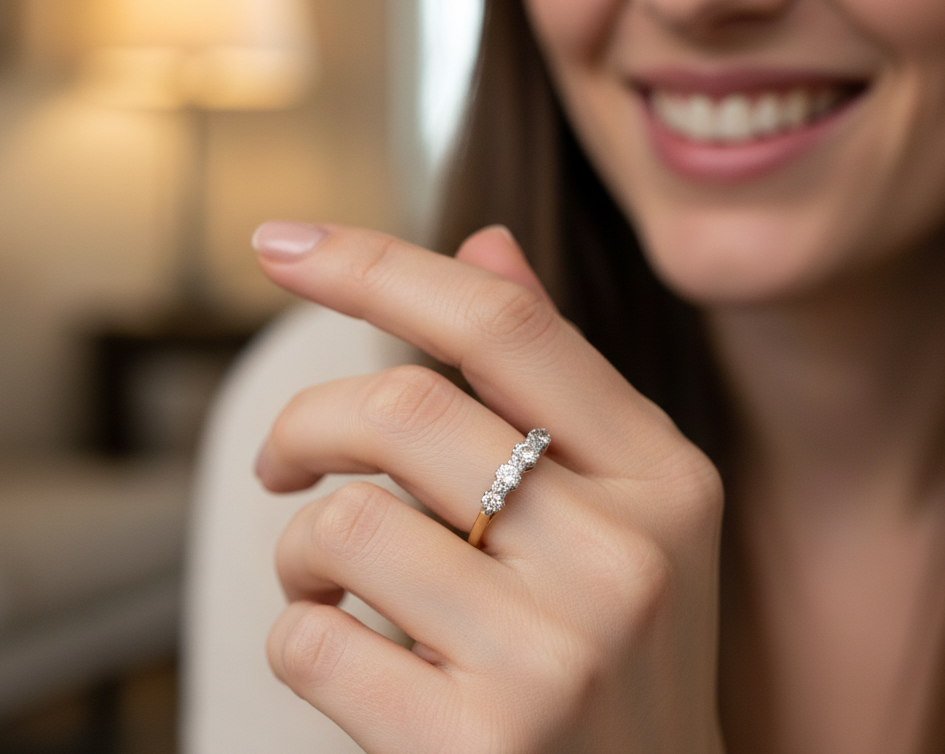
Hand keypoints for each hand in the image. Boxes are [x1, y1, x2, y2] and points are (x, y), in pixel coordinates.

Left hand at [253, 222, 725, 753]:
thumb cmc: (621, 659)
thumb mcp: (626, 515)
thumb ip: (554, 378)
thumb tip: (483, 242)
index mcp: (663, 480)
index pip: (504, 324)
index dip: (376, 265)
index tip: (280, 242)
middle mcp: (625, 558)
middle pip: (403, 408)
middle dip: (305, 425)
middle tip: (283, 463)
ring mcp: (558, 659)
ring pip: (343, 526)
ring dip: (298, 551)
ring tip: (323, 584)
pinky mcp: (479, 748)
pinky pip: (313, 644)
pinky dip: (296, 636)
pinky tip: (344, 653)